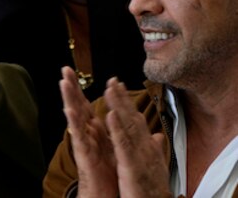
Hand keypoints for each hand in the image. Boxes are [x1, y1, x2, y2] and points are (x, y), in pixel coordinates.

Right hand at [59, 67, 117, 196]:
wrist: (106, 196)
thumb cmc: (111, 176)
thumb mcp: (119, 150)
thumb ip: (121, 136)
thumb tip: (127, 123)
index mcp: (97, 133)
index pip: (88, 106)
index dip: (83, 90)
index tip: (78, 72)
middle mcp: (88, 135)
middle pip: (78, 106)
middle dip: (71, 88)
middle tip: (65, 69)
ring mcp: (84, 144)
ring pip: (75, 118)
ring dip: (69, 99)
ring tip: (63, 82)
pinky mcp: (84, 155)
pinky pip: (79, 137)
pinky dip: (74, 123)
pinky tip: (69, 110)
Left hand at [104, 79, 170, 197]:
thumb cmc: (151, 188)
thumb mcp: (152, 164)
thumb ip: (153, 147)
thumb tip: (156, 134)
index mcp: (145, 147)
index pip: (135, 120)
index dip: (126, 102)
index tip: (118, 85)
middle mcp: (144, 147)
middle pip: (131, 118)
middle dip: (121, 98)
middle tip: (112, 79)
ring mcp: (138, 154)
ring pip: (127, 126)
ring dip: (118, 106)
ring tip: (110, 88)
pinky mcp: (131, 165)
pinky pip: (122, 144)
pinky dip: (117, 129)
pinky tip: (110, 114)